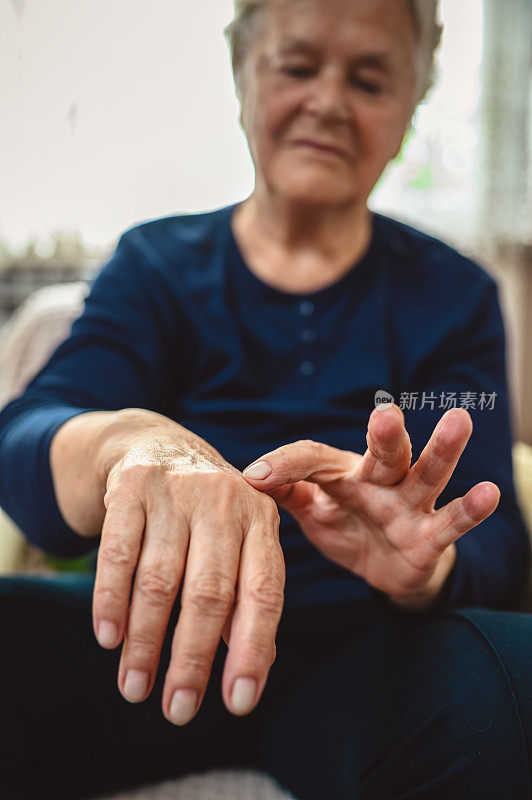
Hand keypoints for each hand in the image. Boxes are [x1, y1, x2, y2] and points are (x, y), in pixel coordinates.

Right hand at [92, 429, 283, 724]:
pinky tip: (109, 638)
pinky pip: (119, 553)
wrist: (155, 445)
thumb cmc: (204, 514)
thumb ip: (247, 599)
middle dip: (192, 659)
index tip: (239, 702)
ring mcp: (178, 490)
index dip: (253, 650)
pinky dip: (111, 600)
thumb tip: (253, 670)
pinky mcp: (133, 485)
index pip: (264, 592)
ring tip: (136, 688)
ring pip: (160, 580)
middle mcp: (224, 501)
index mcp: (261, 520)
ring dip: (146, 642)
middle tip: (178, 711)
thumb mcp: (238, 543)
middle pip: (210, 592)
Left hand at [241, 405, 499, 607]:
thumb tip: (247, 475)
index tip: (254, 476)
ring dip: (441, 450)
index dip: (286, 464)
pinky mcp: (431, 537)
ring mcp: (409, 506)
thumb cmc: (346, 528)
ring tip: (459, 420)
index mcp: (345, 474)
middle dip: (385, 434)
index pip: (315, 460)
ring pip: (426, 474)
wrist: (384, 569)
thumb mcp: (313, 511)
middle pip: (384, 452)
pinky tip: (489, 493)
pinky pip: (451, 523)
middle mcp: (380, 481)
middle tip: (386, 413)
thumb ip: (288, 491)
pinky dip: (470, 510)